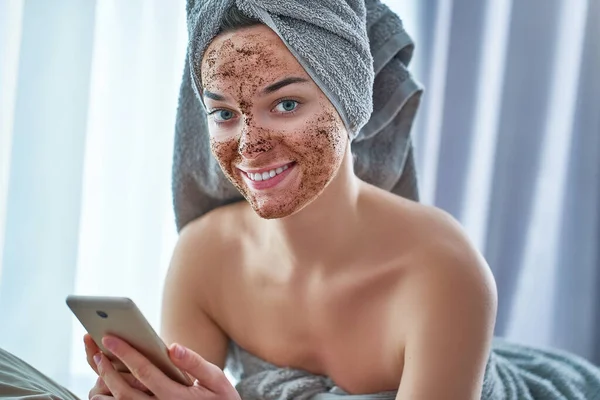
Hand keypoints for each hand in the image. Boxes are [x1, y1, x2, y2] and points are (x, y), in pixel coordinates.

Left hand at [90, 335, 240, 399]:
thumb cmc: (221, 398)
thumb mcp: (216, 378)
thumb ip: (194, 362)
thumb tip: (173, 347)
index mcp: (176, 396)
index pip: (144, 371)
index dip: (126, 353)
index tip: (110, 338)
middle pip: (125, 391)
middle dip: (108, 370)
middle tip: (97, 352)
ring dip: (105, 391)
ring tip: (98, 371)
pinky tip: (107, 391)